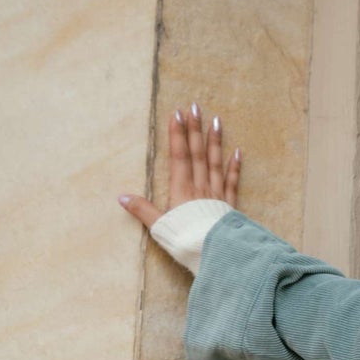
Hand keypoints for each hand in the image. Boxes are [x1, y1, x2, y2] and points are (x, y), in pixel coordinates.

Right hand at [118, 103, 241, 230]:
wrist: (216, 253)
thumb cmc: (185, 241)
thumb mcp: (159, 226)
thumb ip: (142, 210)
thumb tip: (121, 197)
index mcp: (182, 190)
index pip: (179, 156)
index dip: (178, 134)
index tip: (177, 113)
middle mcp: (200, 187)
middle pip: (198, 153)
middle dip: (195, 129)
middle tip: (195, 106)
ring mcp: (217, 194)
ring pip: (216, 162)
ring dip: (215, 141)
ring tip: (216, 121)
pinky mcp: (230, 205)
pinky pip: (232, 182)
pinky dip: (234, 167)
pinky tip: (238, 152)